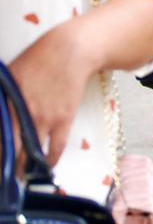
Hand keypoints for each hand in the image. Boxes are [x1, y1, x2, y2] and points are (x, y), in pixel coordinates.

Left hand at [8, 24, 96, 167]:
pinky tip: (46, 167)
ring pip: (30, 153)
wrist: (71, 50)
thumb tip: (0, 115)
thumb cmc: (39, 58)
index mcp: (7, 103)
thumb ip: (1, 99)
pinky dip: (50, 160)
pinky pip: (55, 147)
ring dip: (25, 169)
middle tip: (4, 176)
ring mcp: (44, 118)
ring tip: (21, 177)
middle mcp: (22, 114)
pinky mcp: (64, 119)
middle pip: (9, 150)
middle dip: (5, 167)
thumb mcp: (9, 77)